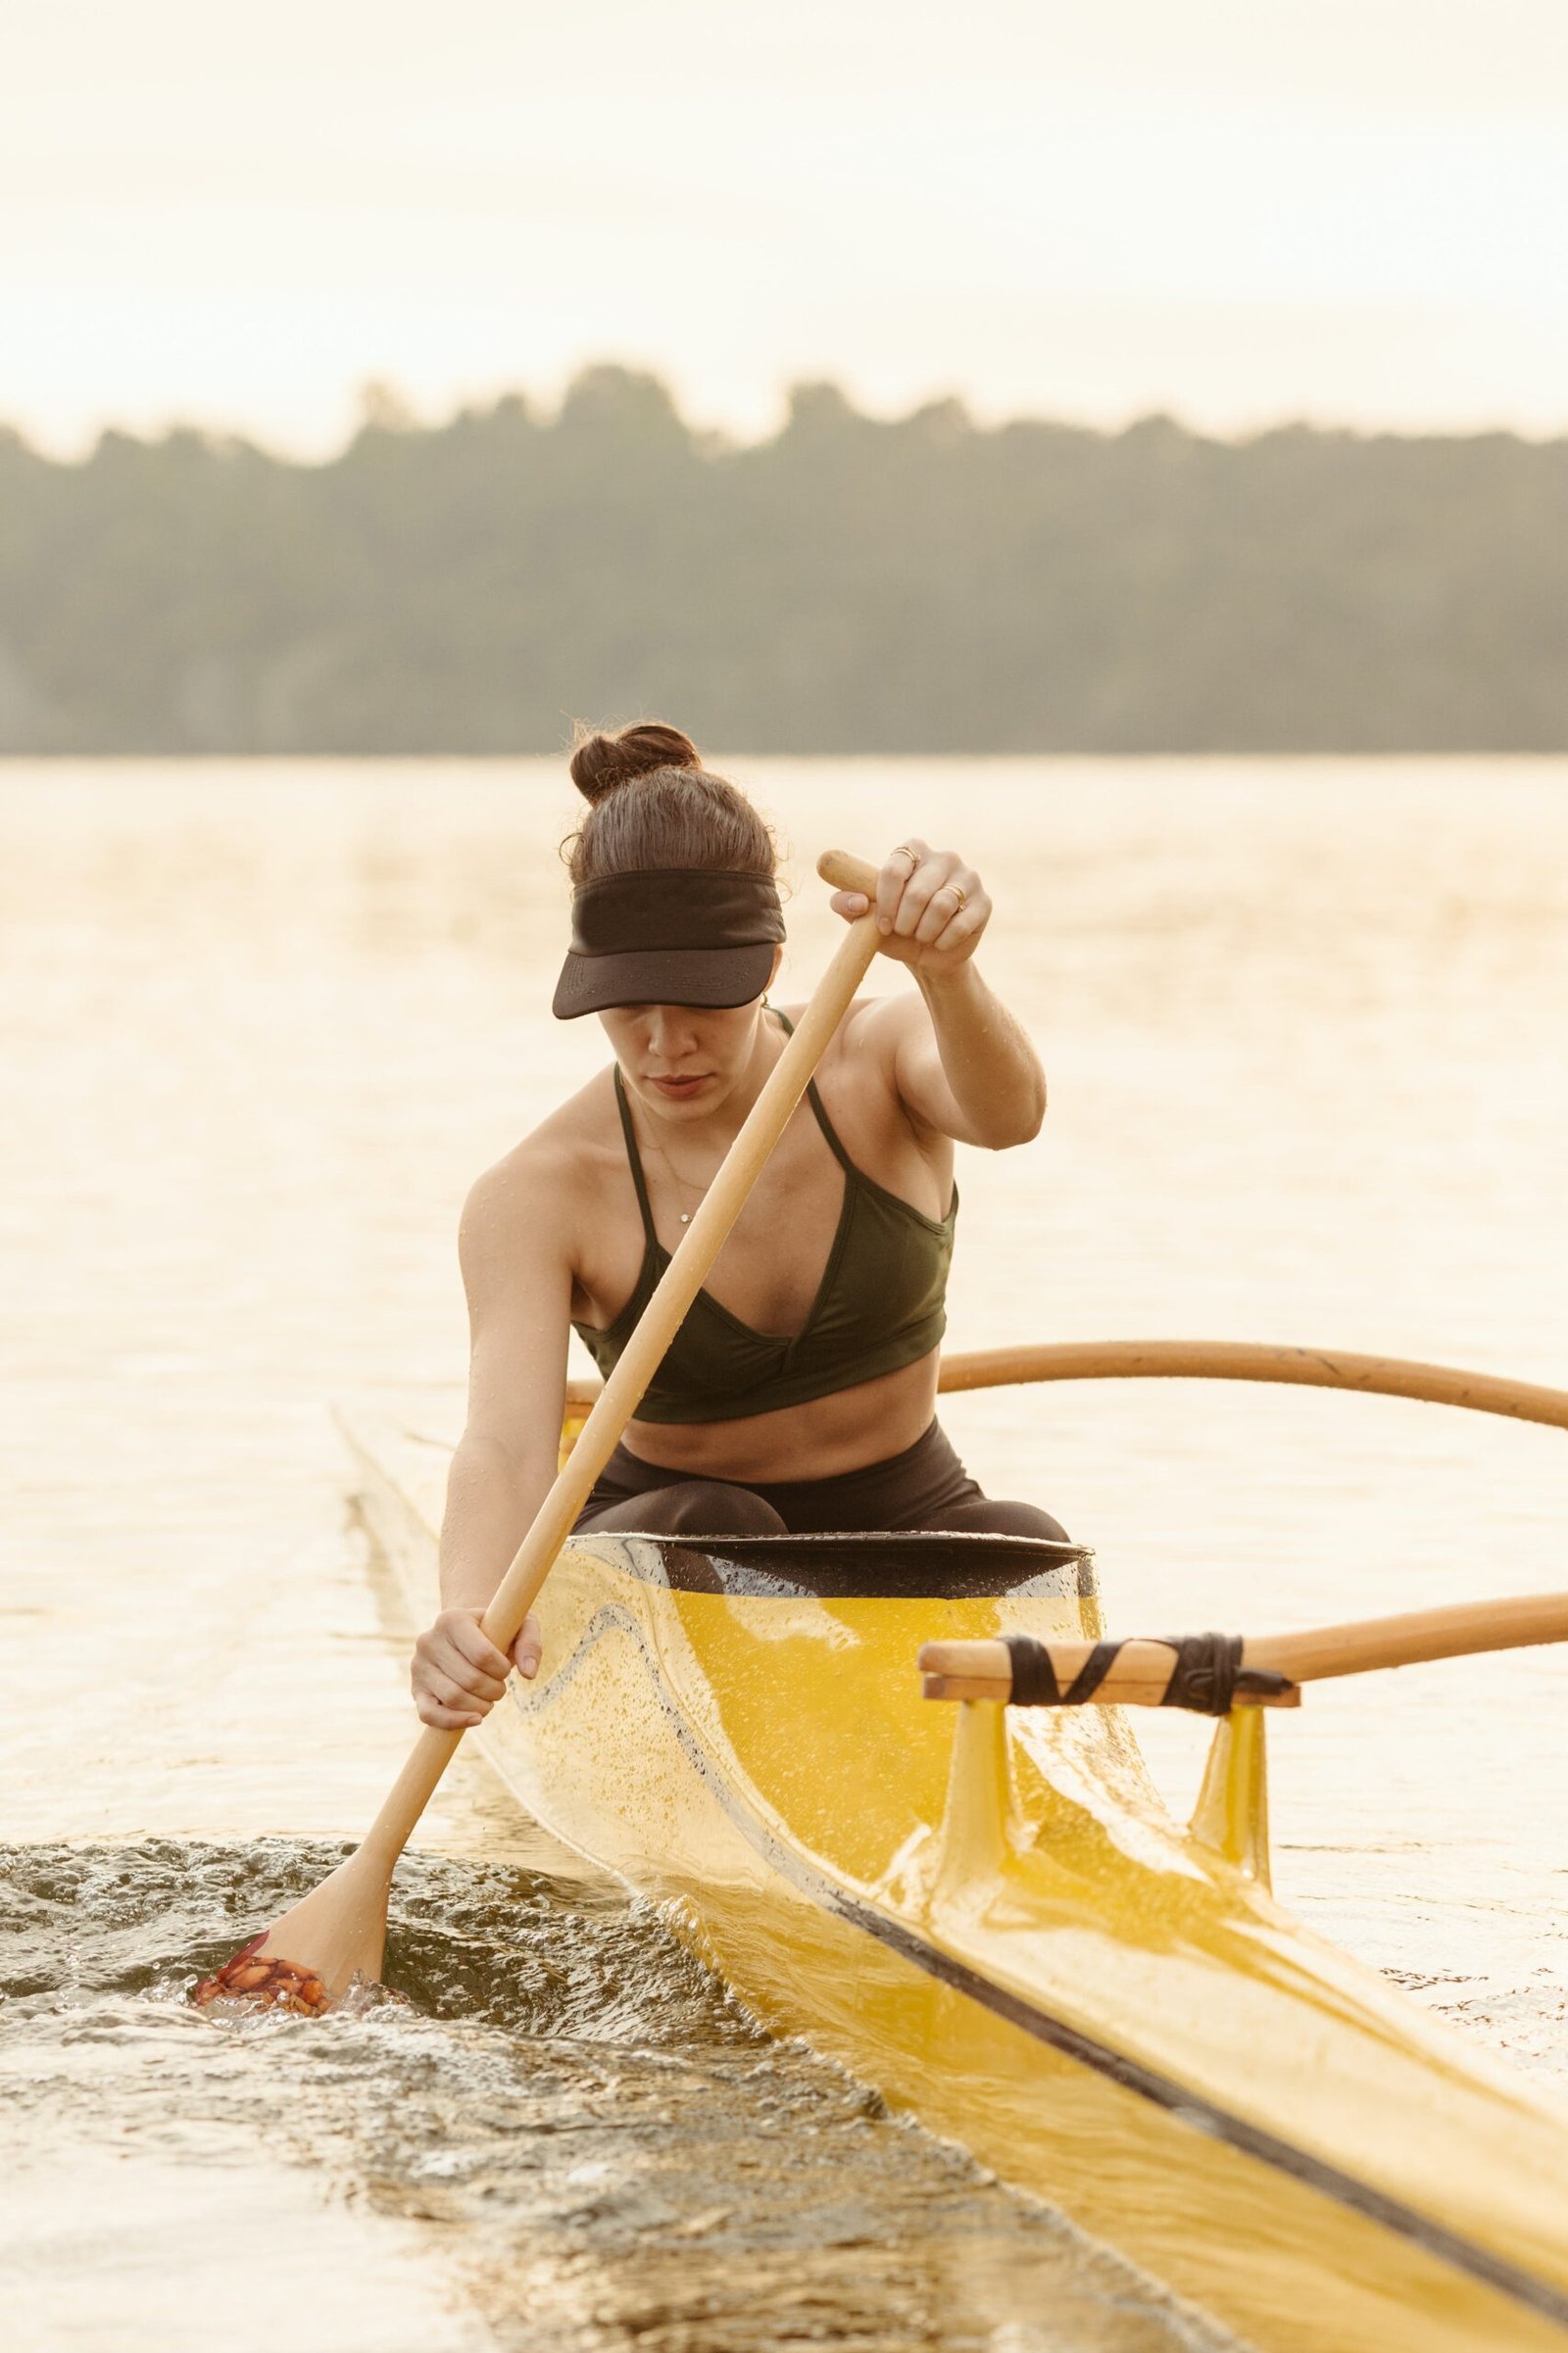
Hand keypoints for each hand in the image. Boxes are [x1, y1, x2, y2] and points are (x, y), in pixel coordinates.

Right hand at [411, 1606, 541, 1729]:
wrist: (469, 1636)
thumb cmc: (498, 1631)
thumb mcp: (520, 1625)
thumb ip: (530, 1643)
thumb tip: (529, 1673)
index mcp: (452, 1619)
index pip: (482, 1655)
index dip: (501, 1670)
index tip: (505, 1669)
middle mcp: (429, 1640)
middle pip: (470, 1680)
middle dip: (495, 1690)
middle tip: (500, 1687)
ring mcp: (419, 1666)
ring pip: (453, 1698)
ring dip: (481, 1707)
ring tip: (489, 1700)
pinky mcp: (416, 1690)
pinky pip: (429, 1715)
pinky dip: (454, 1722)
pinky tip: (476, 1719)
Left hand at [830, 840, 989, 976]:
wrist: (929, 955)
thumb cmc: (895, 929)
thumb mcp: (865, 919)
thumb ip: (846, 904)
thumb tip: (856, 901)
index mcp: (912, 851)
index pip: (894, 869)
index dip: (885, 903)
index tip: (882, 924)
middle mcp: (944, 857)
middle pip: (918, 892)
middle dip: (905, 922)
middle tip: (904, 932)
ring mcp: (968, 877)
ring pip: (942, 906)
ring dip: (925, 932)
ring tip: (922, 936)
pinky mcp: (984, 902)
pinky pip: (961, 923)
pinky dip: (944, 941)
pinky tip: (940, 942)